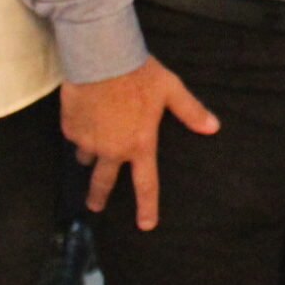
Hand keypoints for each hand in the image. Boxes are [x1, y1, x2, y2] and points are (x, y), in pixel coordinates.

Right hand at [61, 57, 219, 231]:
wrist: (102, 59)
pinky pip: (75, 137)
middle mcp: (112, 150)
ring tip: (91, 149)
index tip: (146, 225)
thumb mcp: (171, 90)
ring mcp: (88, 141)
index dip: (146, 207)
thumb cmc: (140, 74)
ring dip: (89, 156)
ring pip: (86, 157)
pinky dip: (79, 132)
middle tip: (95, 206)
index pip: (146, 184)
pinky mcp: (71, 129)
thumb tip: (213, 127)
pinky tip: (84, 118)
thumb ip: (191, 112)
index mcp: (140, 144)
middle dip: (98, 197)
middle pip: (104, 183)